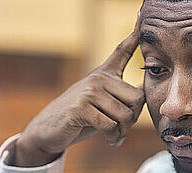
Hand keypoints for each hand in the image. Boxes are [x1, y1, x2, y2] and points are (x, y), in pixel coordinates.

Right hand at [14, 15, 144, 166]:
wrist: (49, 130)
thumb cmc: (81, 119)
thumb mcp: (101, 104)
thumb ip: (121, 98)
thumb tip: (143, 96)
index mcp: (104, 74)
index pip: (122, 51)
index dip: (134, 36)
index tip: (140, 14)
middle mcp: (98, 78)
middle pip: (137, 100)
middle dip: (133, 120)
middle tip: (122, 130)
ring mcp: (89, 91)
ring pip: (125, 115)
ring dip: (122, 132)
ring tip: (114, 136)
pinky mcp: (81, 108)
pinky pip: (110, 125)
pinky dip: (112, 137)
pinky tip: (108, 140)